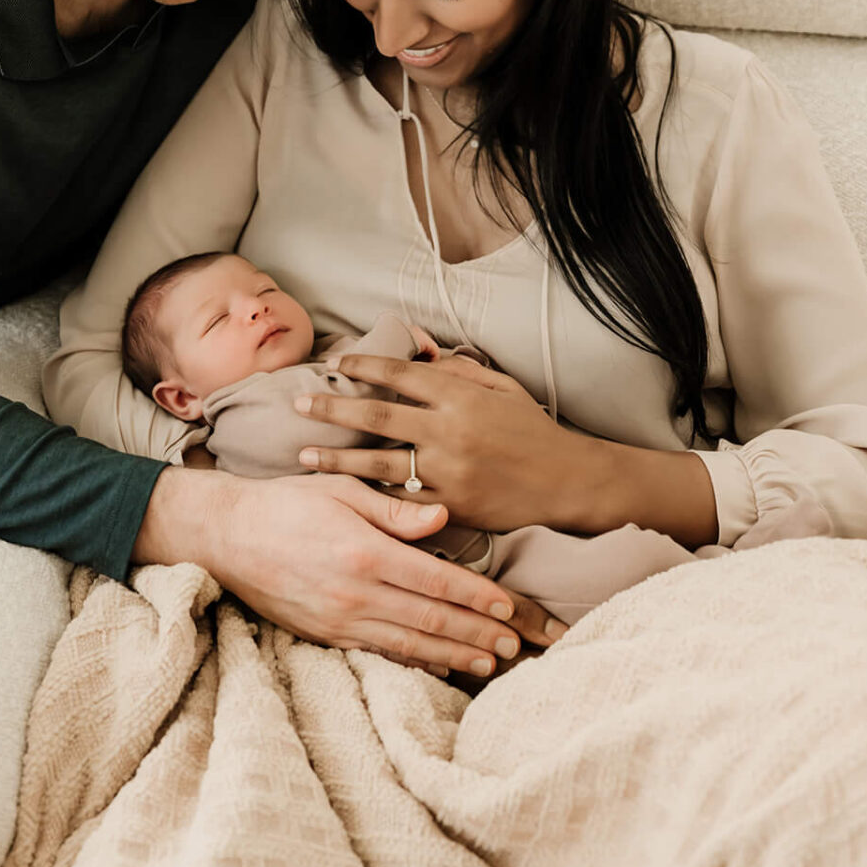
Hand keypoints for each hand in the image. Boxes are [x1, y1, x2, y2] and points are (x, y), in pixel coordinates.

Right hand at [134, 465, 563, 673]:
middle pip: (431, 620)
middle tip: (514, 645)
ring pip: (411, 645)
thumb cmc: (287, 504)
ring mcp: (340, 621)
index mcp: (365, 552)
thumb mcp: (341, 491)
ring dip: (454, 656)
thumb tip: (443, 518)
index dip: (477, 596)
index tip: (509, 607)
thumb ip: (394, 510)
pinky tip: (439, 668)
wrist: (227, 537)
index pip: (437, 580)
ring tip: (488, 663)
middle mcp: (356, 593)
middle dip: (477, 634)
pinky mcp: (325, 636)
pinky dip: (414, 664)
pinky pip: (380, 654)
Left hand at [295, 349, 593, 532]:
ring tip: (304, 456)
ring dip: (336, 459)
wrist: (567, 482)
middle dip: (332, 408)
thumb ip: (460, 371)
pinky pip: (401, 500)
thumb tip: (421, 357)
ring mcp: (448, 472)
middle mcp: (449, 430)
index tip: (336, 363)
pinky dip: (371, 495)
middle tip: (299, 404)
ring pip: (378, 463)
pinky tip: (343, 494)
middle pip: (376, 415)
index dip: (364, 365)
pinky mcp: (451, 508)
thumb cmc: (533, 430)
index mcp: (460, 395)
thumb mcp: (502, 387)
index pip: (399, 373)